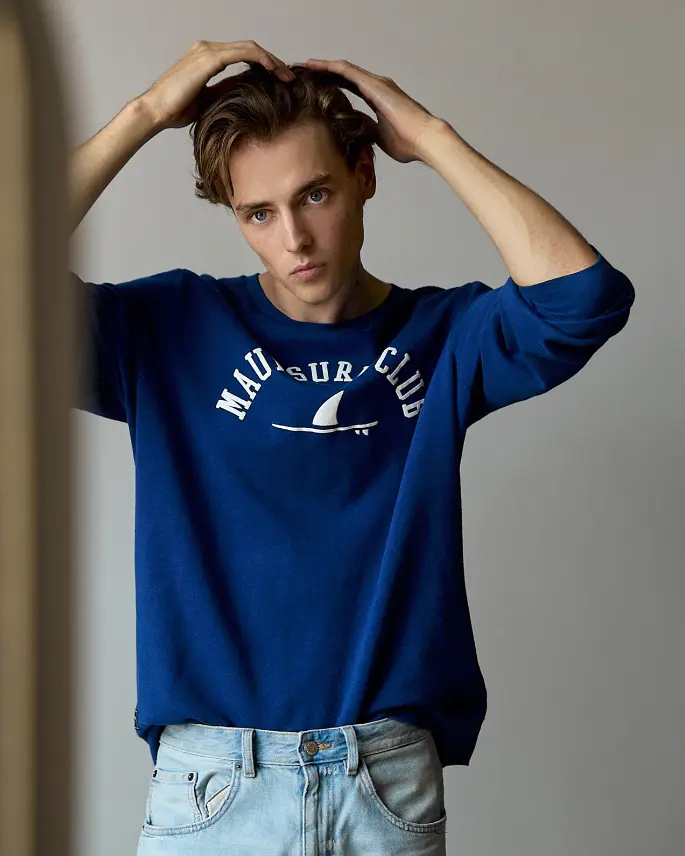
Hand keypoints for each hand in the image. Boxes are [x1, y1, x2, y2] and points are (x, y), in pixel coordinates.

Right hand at [138, 39, 293, 130]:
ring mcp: (207, 51)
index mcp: (207, 57)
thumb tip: (245, 91)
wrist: (156, 111)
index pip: (242, 54)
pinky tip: (273, 70)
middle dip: (273, 62)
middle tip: (289, 76)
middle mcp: (207, 49)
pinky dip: (260, 59)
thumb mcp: (209, 101)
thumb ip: (225, 91)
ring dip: (271, 60)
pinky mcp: (208, 58)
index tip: (279, 79)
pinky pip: (242, 52)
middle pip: (249, 48)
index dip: (263, 64)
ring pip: (249, 47)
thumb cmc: (176, 109)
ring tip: (286, 75)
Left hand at [303, 58, 441, 163]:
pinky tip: (316, 66)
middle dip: (326, 74)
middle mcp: (376, 86)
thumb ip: (368, 131)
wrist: (423, 138)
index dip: (333, 86)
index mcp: (378, 98)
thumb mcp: (380, 137)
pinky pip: (348, 71)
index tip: (317, 87)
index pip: (351, 88)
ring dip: (324, 67)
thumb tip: (356, 137)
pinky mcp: (374, 84)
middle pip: (345, 76)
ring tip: (306, 66)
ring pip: (344, 69)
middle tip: (306, 73)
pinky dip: (331, 67)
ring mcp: (376, 83)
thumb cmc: (408, 142)